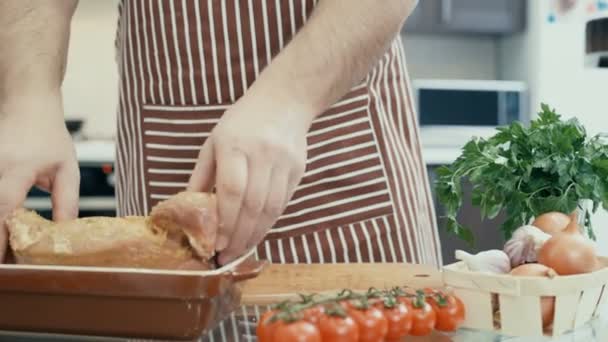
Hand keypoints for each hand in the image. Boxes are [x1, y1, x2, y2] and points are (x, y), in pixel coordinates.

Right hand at [0, 93, 79, 260]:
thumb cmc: (48, 133)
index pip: (3, 212)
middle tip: (8, 259)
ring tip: (8, 244)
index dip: (1, 240)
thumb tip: (63, 234)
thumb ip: (66, 202)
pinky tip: (4, 223)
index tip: (6, 262)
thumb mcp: (66, 168)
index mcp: (15, 170)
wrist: (26, 102)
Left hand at [188, 95, 310, 264]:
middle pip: (252, 205)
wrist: (285, 100)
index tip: (216, 244)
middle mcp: (262, 155)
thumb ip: (203, 176)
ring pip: (271, 209)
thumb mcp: (214, 141)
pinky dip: (269, 222)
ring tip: (241, 250)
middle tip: (227, 256)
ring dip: (256, 234)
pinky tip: (257, 233)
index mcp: (235, 145)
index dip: (225, 222)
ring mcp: (284, 162)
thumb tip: (189, 210)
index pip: (232, 191)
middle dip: (239, 236)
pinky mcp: (298, 169)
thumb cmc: (243, 121)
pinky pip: (283, 203)